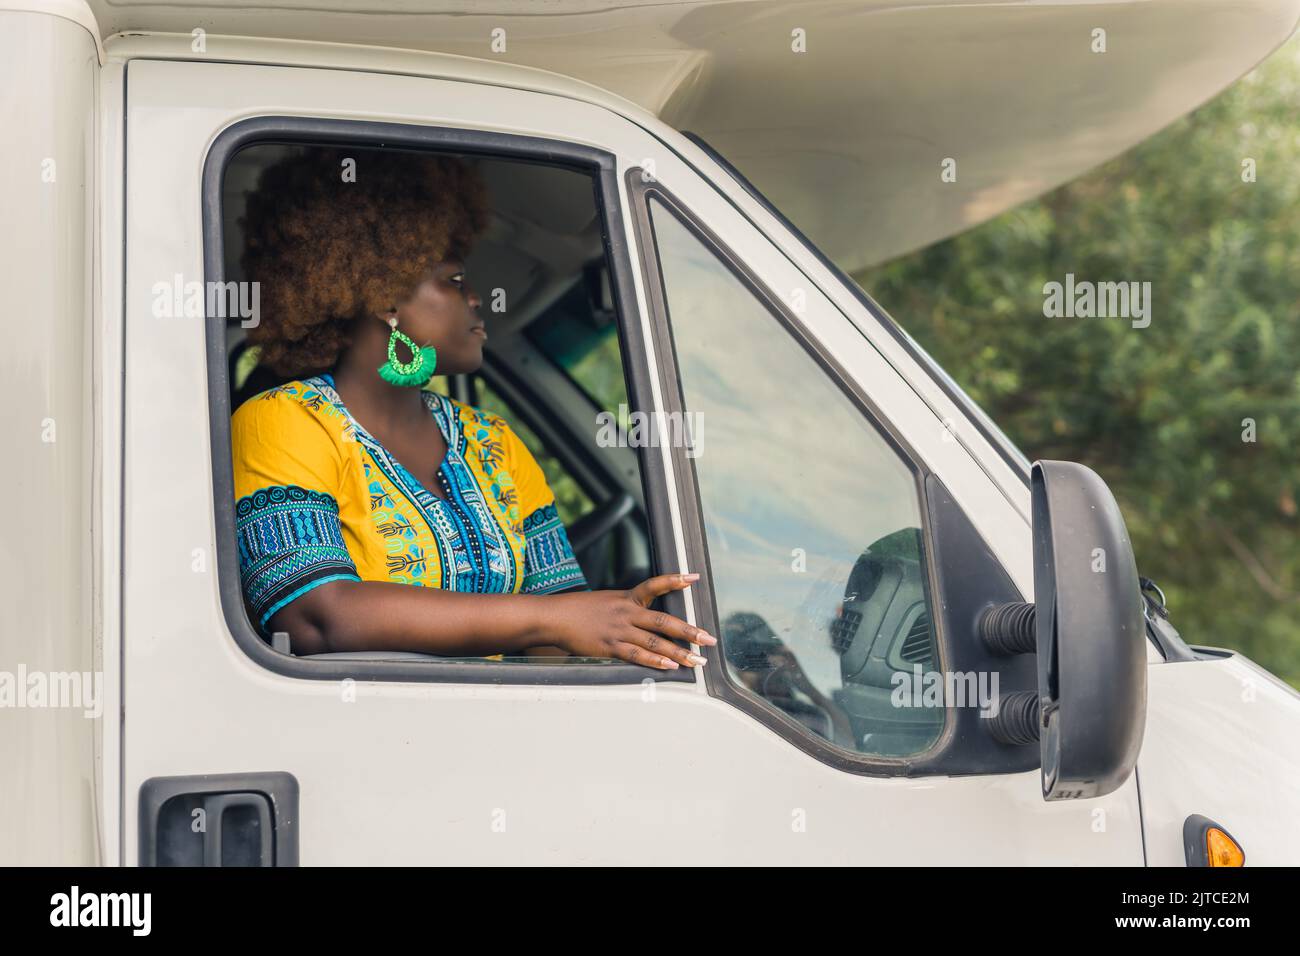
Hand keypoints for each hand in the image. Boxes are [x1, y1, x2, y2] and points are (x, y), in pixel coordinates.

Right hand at [539, 572, 717, 669]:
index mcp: (627, 598)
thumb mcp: (607, 601)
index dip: (675, 580)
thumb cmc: (579, 610)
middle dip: (690, 632)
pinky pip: (637, 655)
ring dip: (679, 653)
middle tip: (709, 640)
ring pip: (655, 642)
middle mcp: (626, 612)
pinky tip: (671, 666)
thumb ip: (629, 609)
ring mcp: (619, 630)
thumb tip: (647, 620)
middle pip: (664, 621)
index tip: (695, 577)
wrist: (554, 617)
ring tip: (698, 660)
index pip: (654, 585)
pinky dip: (655, 661)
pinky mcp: (610, 647)